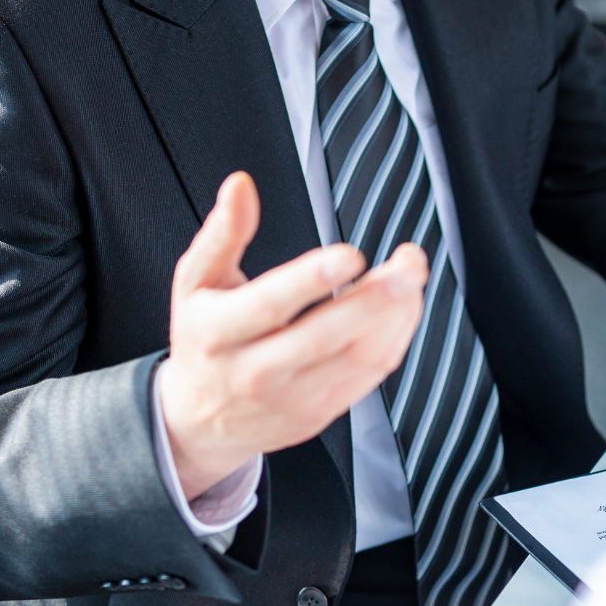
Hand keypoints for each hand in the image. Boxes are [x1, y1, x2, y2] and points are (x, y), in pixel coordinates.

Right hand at [158, 171, 426, 498]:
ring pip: (357, 358)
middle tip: (408, 265)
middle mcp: (255, 371)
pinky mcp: (320, 413)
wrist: (200, 420)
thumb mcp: (194, 282)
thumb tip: (240, 185)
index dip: (311, 279)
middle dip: (375, 299)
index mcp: (219, 332)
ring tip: (410, 274)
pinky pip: (370, 376)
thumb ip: (223, 232)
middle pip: (324, 337)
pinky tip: (403, 305)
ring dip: (396, 315)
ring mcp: (291, 398)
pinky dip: (395, 336)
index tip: (350, 255)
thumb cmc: (202, 339)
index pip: (269, 305)